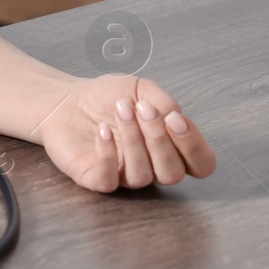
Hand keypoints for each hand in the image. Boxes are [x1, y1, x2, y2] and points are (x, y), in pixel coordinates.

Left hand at [35, 75, 215, 191]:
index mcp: (170, 148)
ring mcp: (124, 176)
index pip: (201, 165)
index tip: (175, 118)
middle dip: (159, 138)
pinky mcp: (95, 179)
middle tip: (142, 107)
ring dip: (133, 139)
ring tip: (120, 109)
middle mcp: (152, 167)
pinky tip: (102, 130)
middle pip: (173, 173)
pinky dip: (106, 153)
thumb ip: (166, 103)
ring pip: (141, 175)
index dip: (194, 146)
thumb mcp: (142, 89)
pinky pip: (107, 179)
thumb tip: (176, 119)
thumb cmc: (109, 97)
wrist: (68, 100)